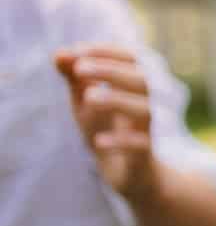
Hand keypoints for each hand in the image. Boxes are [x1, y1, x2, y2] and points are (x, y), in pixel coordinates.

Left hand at [53, 46, 155, 198]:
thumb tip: (58, 53)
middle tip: (80, 68)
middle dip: (111, 70)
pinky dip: (120, 142)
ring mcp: (146, 131)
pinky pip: (140, 146)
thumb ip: (75, 78)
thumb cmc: (108, 131)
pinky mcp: (144, 157)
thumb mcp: (86, 103)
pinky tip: (98, 142)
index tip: (78, 51)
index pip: (131, 59)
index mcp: (133, 88)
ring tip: (89, 97)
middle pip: (141, 80)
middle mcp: (144, 105)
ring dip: (117, 100)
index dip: (108, 51)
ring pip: (144, 110)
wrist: (129, 175)